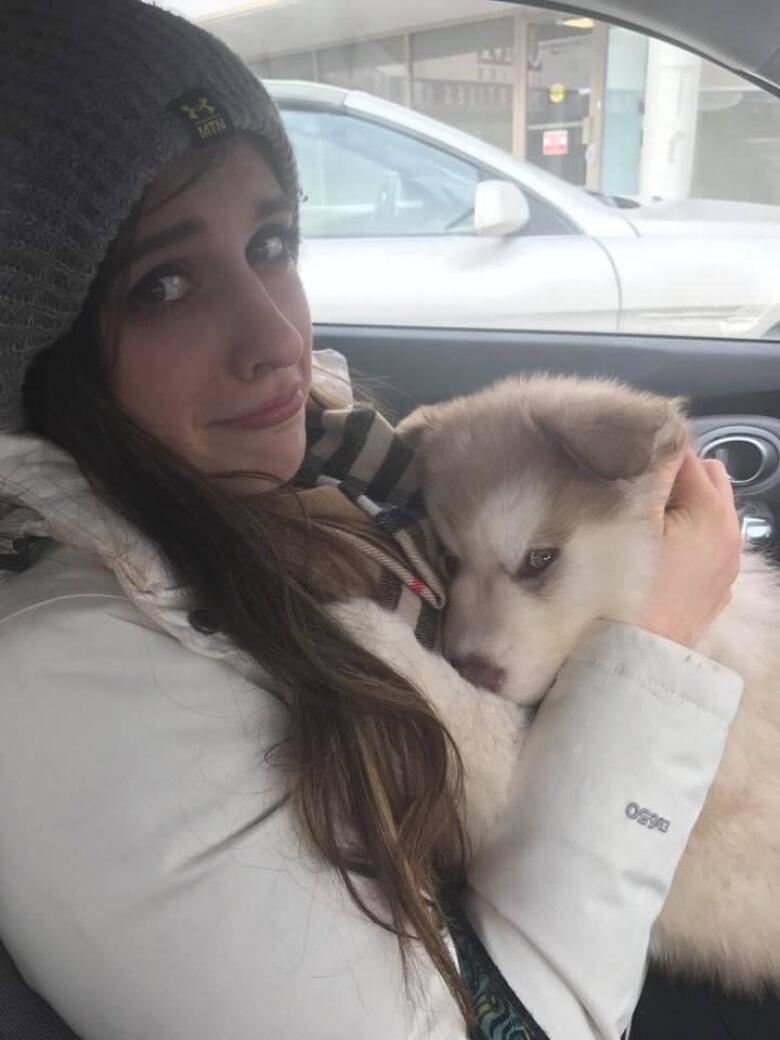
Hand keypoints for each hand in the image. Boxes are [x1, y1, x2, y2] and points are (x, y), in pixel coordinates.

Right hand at [638, 446, 741, 647]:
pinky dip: (691, 537)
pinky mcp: (718, 588)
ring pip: (713, 511)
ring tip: (649, 521)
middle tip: (639, 490)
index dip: (654, 454)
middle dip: (678, 475)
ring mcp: (728, 564)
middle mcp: (731, 532)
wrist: (637, 654)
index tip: (627, 463)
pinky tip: (662, 552)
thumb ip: (652, 473)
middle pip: (709, 477)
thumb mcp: (633, 520)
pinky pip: (710, 544)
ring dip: (686, 505)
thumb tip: (661, 439)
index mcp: (711, 509)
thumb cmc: (630, 585)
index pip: (686, 455)